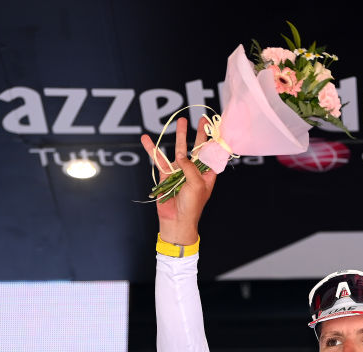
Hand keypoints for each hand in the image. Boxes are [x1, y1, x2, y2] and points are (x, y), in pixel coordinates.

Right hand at [140, 116, 216, 245]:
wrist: (176, 220)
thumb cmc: (192, 206)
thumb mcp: (196, 185)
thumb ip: (190, 168)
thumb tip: (181, 156)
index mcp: (207, 174)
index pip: (212, 154)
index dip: (214, 142)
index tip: (216, 128)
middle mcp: (194, 171)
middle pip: (197, 148)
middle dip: (199, 133)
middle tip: (202, 119)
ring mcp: (180, 171)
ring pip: (179, 149)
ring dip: (179, 135)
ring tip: (181, 120)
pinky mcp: (166, 175)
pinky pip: (159, 159)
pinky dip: (152, 149)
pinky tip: (146, 139)